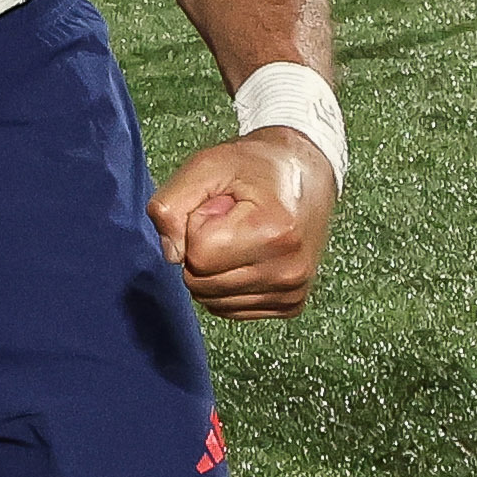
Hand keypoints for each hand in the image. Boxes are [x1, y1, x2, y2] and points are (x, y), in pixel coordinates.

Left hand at [151, 130, 332, 319]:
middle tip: (229, 221)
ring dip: (214, 270)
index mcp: (273, 232)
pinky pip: (230, 309)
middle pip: (202, 284)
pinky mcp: (291, 303)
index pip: (198, 256)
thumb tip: (170, 254)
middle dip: (202, 252)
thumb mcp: (206, 166)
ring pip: (213, 301)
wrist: (306, 172)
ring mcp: (292, 290)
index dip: (196, 228)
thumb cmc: (256, 167)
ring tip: (240, 236)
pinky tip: (248, 256)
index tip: (219, 207)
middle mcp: (288, 269)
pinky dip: (227, 285)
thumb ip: (172, 205)